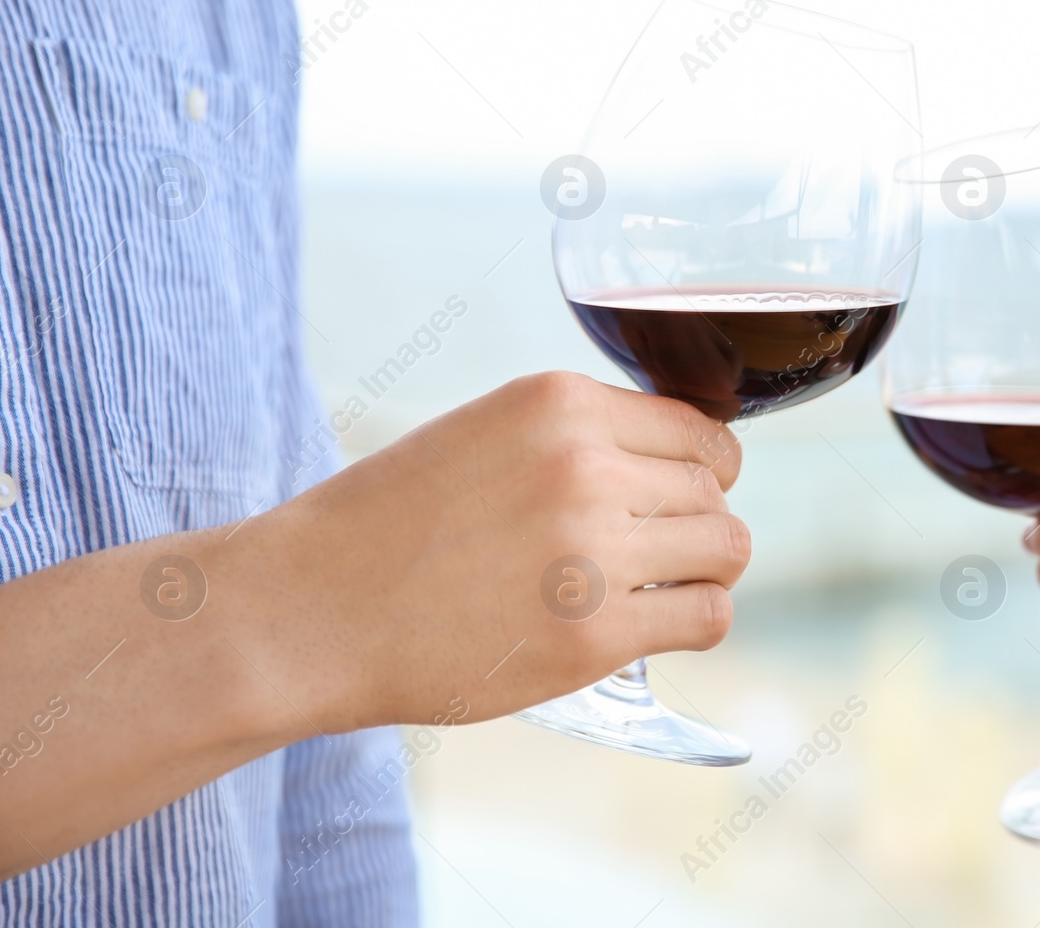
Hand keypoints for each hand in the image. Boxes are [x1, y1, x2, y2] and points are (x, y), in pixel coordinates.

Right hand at [232, 371, 750, 733]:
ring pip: (728, 547)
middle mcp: (586, 465)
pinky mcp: (594, 635)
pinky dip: (699, 622)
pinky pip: (709, 617)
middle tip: (657, 550)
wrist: (311, 610)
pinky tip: (660, 626)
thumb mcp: (483, 433)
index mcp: (559, 404)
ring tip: (665, 587)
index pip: (698, 427)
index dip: (701, 466)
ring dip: (706, 569)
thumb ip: (575, 437)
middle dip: (697, 519)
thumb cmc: (388, 526)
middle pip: (716, 487)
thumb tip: (673, 463)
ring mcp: (595, 550)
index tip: (681, 494)